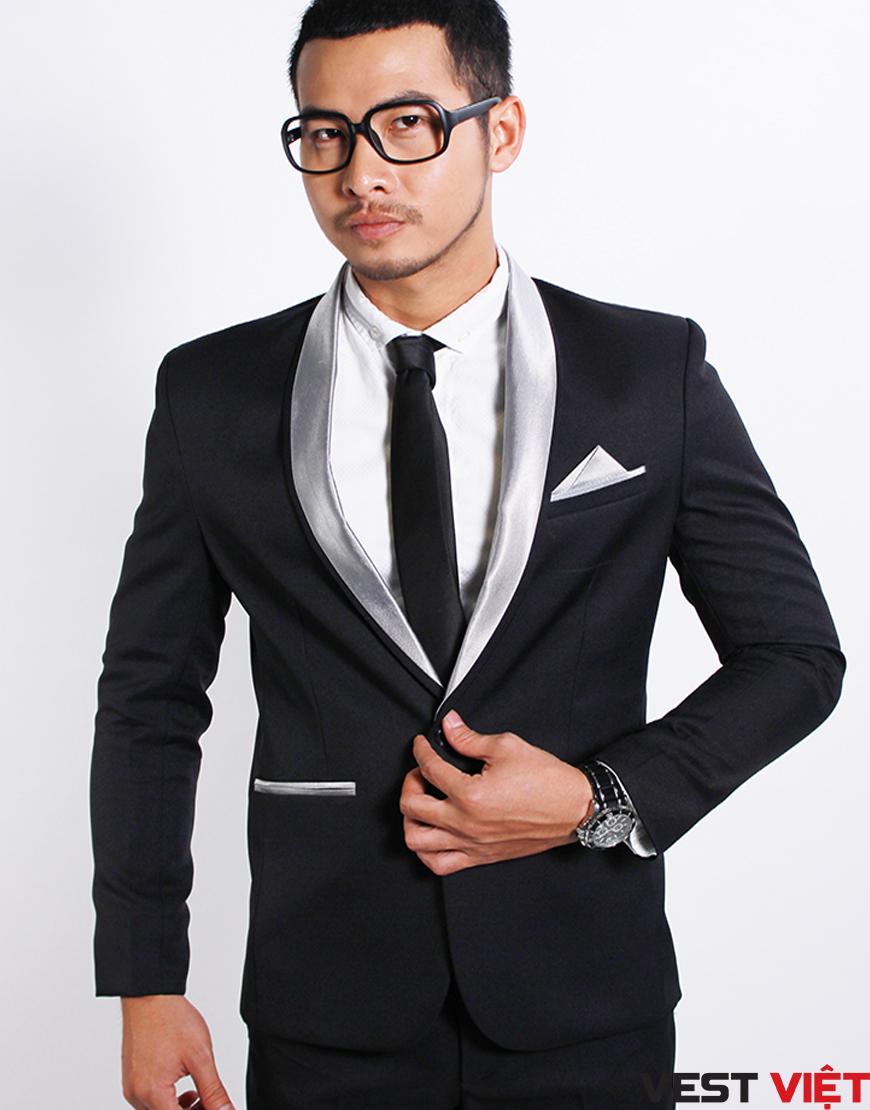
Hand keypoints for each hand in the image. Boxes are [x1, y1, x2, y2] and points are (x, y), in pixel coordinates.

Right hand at [120, 994, 234, 1109]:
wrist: (150, 997)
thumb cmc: (171, 1019)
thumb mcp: (201, 1057)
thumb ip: (213, 1091)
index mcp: (153, 1093)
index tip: (214, 1108)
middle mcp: (137, 1095)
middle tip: (211, 1103)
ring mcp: (132, 1088)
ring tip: (198, 1094)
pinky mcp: (131, 1080)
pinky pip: (149, 1101)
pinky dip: (167, 1101)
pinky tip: (183, 1089)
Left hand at [399, 710, 593, 875]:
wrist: (574, 809)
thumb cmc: (547, 782)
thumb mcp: (506, 747)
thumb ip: (470, 738)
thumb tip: (450, 726)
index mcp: (470, 795)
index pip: (429, 769)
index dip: (421, 750)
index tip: (422, 745)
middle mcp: (466, 824)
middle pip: (412, 806)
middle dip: (409, 782)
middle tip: (420, 772)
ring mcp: (471, 844)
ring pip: (417, 841)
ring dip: (410, 819)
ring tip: (421, 803)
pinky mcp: (480, 857)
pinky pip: (439, 865)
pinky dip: (426, 850)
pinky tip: (432, 832)